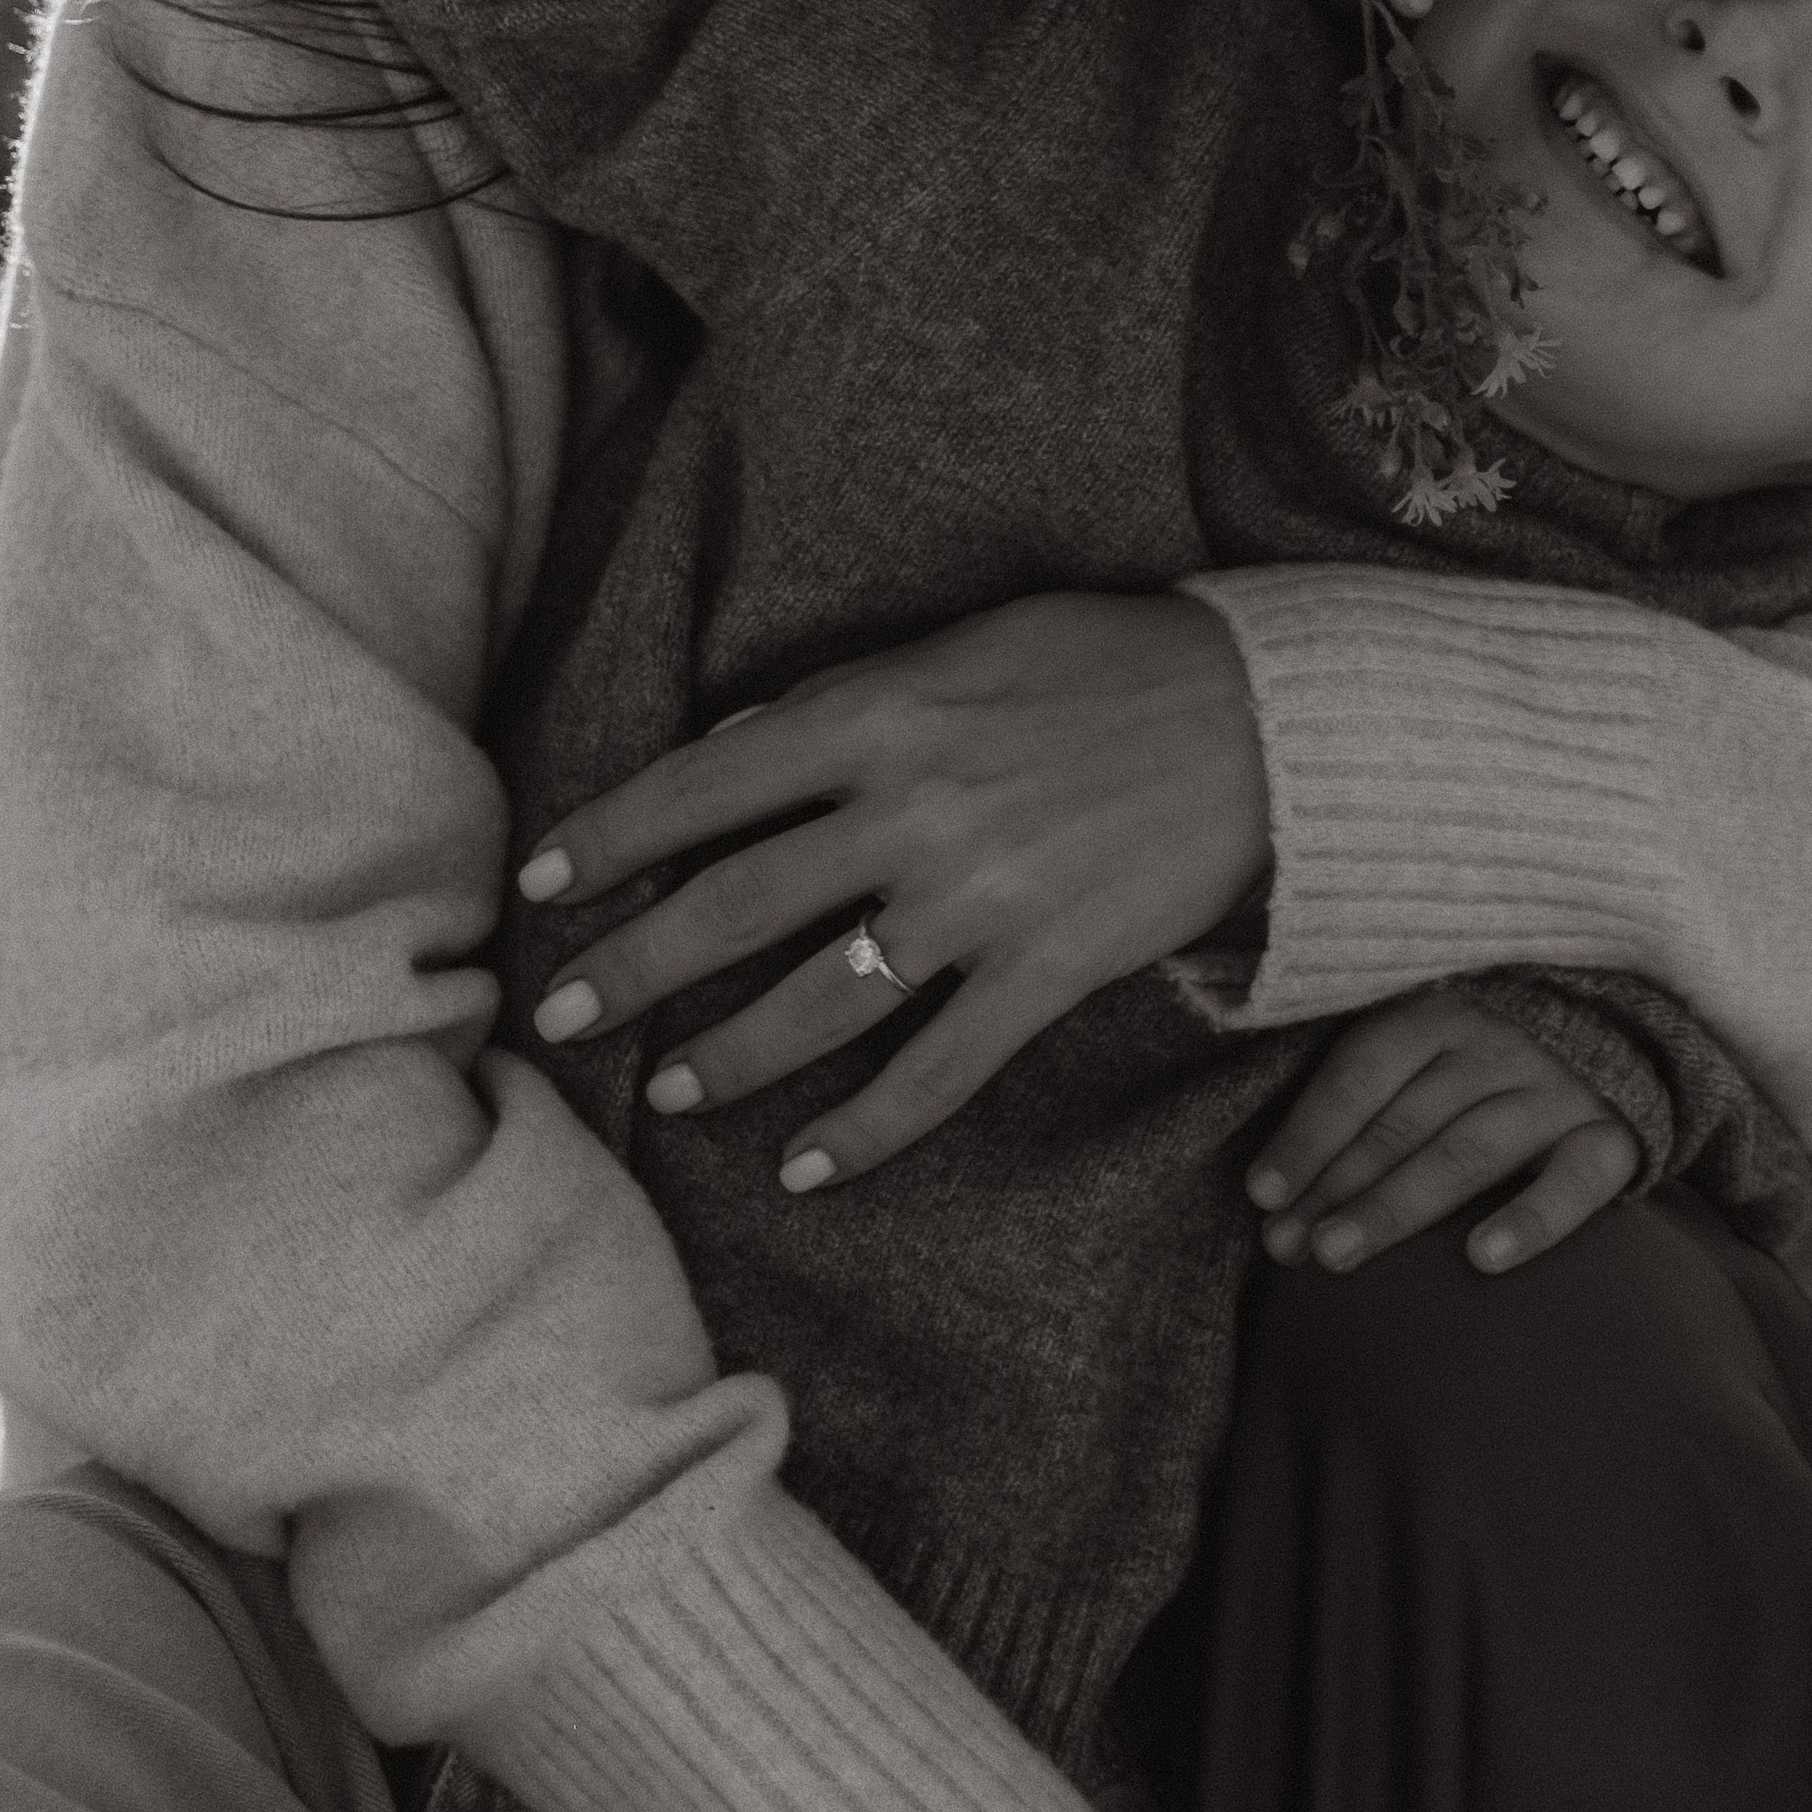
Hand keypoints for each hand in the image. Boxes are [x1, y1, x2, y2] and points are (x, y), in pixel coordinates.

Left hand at [519, 593, 1270, 1188]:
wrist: (1272, 723)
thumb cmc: (1111, 659)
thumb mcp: (967, 643)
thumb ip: (847, 699)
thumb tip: (734, 747)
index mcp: (884, 713)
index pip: (706, 784)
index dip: (610, 837)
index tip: (540, 881)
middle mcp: (915, 812)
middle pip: (736, 904)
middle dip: (634, 966)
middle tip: (557, 1015)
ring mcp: (982, 902)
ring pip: (820, 1002)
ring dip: (727, 1056)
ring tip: (666, 1091)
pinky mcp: (1049, 971)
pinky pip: (936, 1072)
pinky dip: (864, 1130)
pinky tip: (804, 1168)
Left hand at [1244, 984, 1641, 1273]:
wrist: (1632, 1022)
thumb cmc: (1502, 1037)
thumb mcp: (1441, 1023)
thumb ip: (1380, 1071)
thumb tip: (1283, 1153)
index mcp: (1445, 1005)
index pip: (1363, 1070)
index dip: (1309, 1131)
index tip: (1261, 1191)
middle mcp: (1501, 1041)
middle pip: (1404, 1120)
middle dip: (1337, 1185)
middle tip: (1285, 1245)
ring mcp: (1560, 1087)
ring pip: (1467, 1152)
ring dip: (1397, 1206)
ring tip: (1337, 1254)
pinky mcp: (1614, 1134)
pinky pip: (1573, 1182)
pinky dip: (1531, 1219)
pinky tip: (1481, 1259)